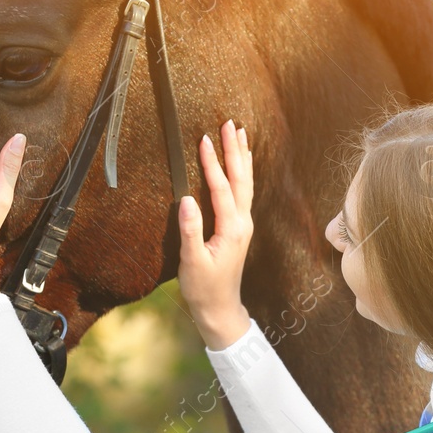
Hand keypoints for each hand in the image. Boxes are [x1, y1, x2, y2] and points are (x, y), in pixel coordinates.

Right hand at [178, 119, 253, 350]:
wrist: (220, 308)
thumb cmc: (204, 288)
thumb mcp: (192, 262)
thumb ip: (190, 230)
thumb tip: (186, 200)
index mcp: (231, 229)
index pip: (221, 189)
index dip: (212, 164)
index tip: (204, 139)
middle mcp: (242, 223)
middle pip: (241, 179)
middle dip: (235, 150)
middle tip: (230, 124)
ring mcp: (243, 225)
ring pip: (246, 183)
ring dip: (242, 157)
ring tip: (239, 133)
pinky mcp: (239, 228)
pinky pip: (244, 193)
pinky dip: (242, 173)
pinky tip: (242, 163)